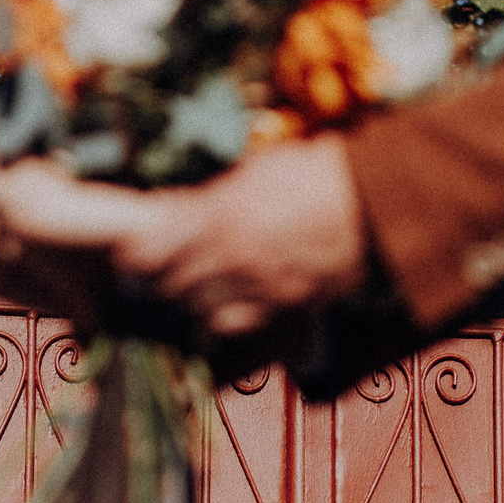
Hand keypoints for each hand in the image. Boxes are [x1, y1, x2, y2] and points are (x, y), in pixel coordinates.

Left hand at [112, 136, 367, 335]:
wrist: (373, 204)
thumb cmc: (317, 175)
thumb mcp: (257, 172)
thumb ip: (216, 197)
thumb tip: (182, 208)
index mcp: (218, 216)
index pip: (148, 249)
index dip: (134, 255)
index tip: (130, 253)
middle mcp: (230, 258)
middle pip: (167, 286)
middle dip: (157, 281)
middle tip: (152, 276)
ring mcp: (256, 288)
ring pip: (197, 313)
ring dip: (187, 304)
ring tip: (185, 294)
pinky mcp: (282, 309)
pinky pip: (236, 330)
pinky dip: (220, 327)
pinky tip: (215, 320)